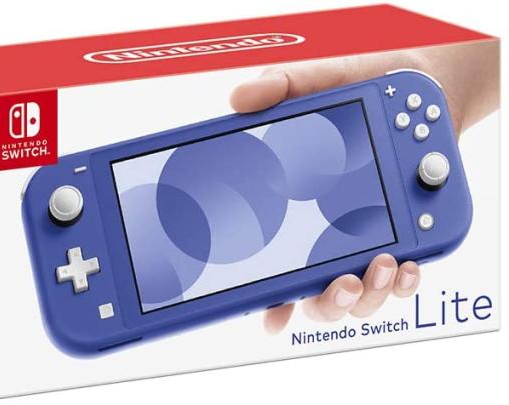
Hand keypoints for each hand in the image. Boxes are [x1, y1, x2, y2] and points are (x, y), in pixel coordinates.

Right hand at [229, 43, 497, 332]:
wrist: (415, 86)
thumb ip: (277, 88)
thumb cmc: (356, 88)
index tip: (270, 317)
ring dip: (368, 294)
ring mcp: (364, 240)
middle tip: (339, 283)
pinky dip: (405, 282)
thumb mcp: (313, 81)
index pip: (273, 266)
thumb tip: (238, 98)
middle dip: (328, 303)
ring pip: (360, 296)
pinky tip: (406, 263)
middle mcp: (324, 236)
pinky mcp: (405, 236)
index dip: (269, 300)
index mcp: (291, 211)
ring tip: (381, 264)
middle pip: (318, 297)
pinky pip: (402, 279)